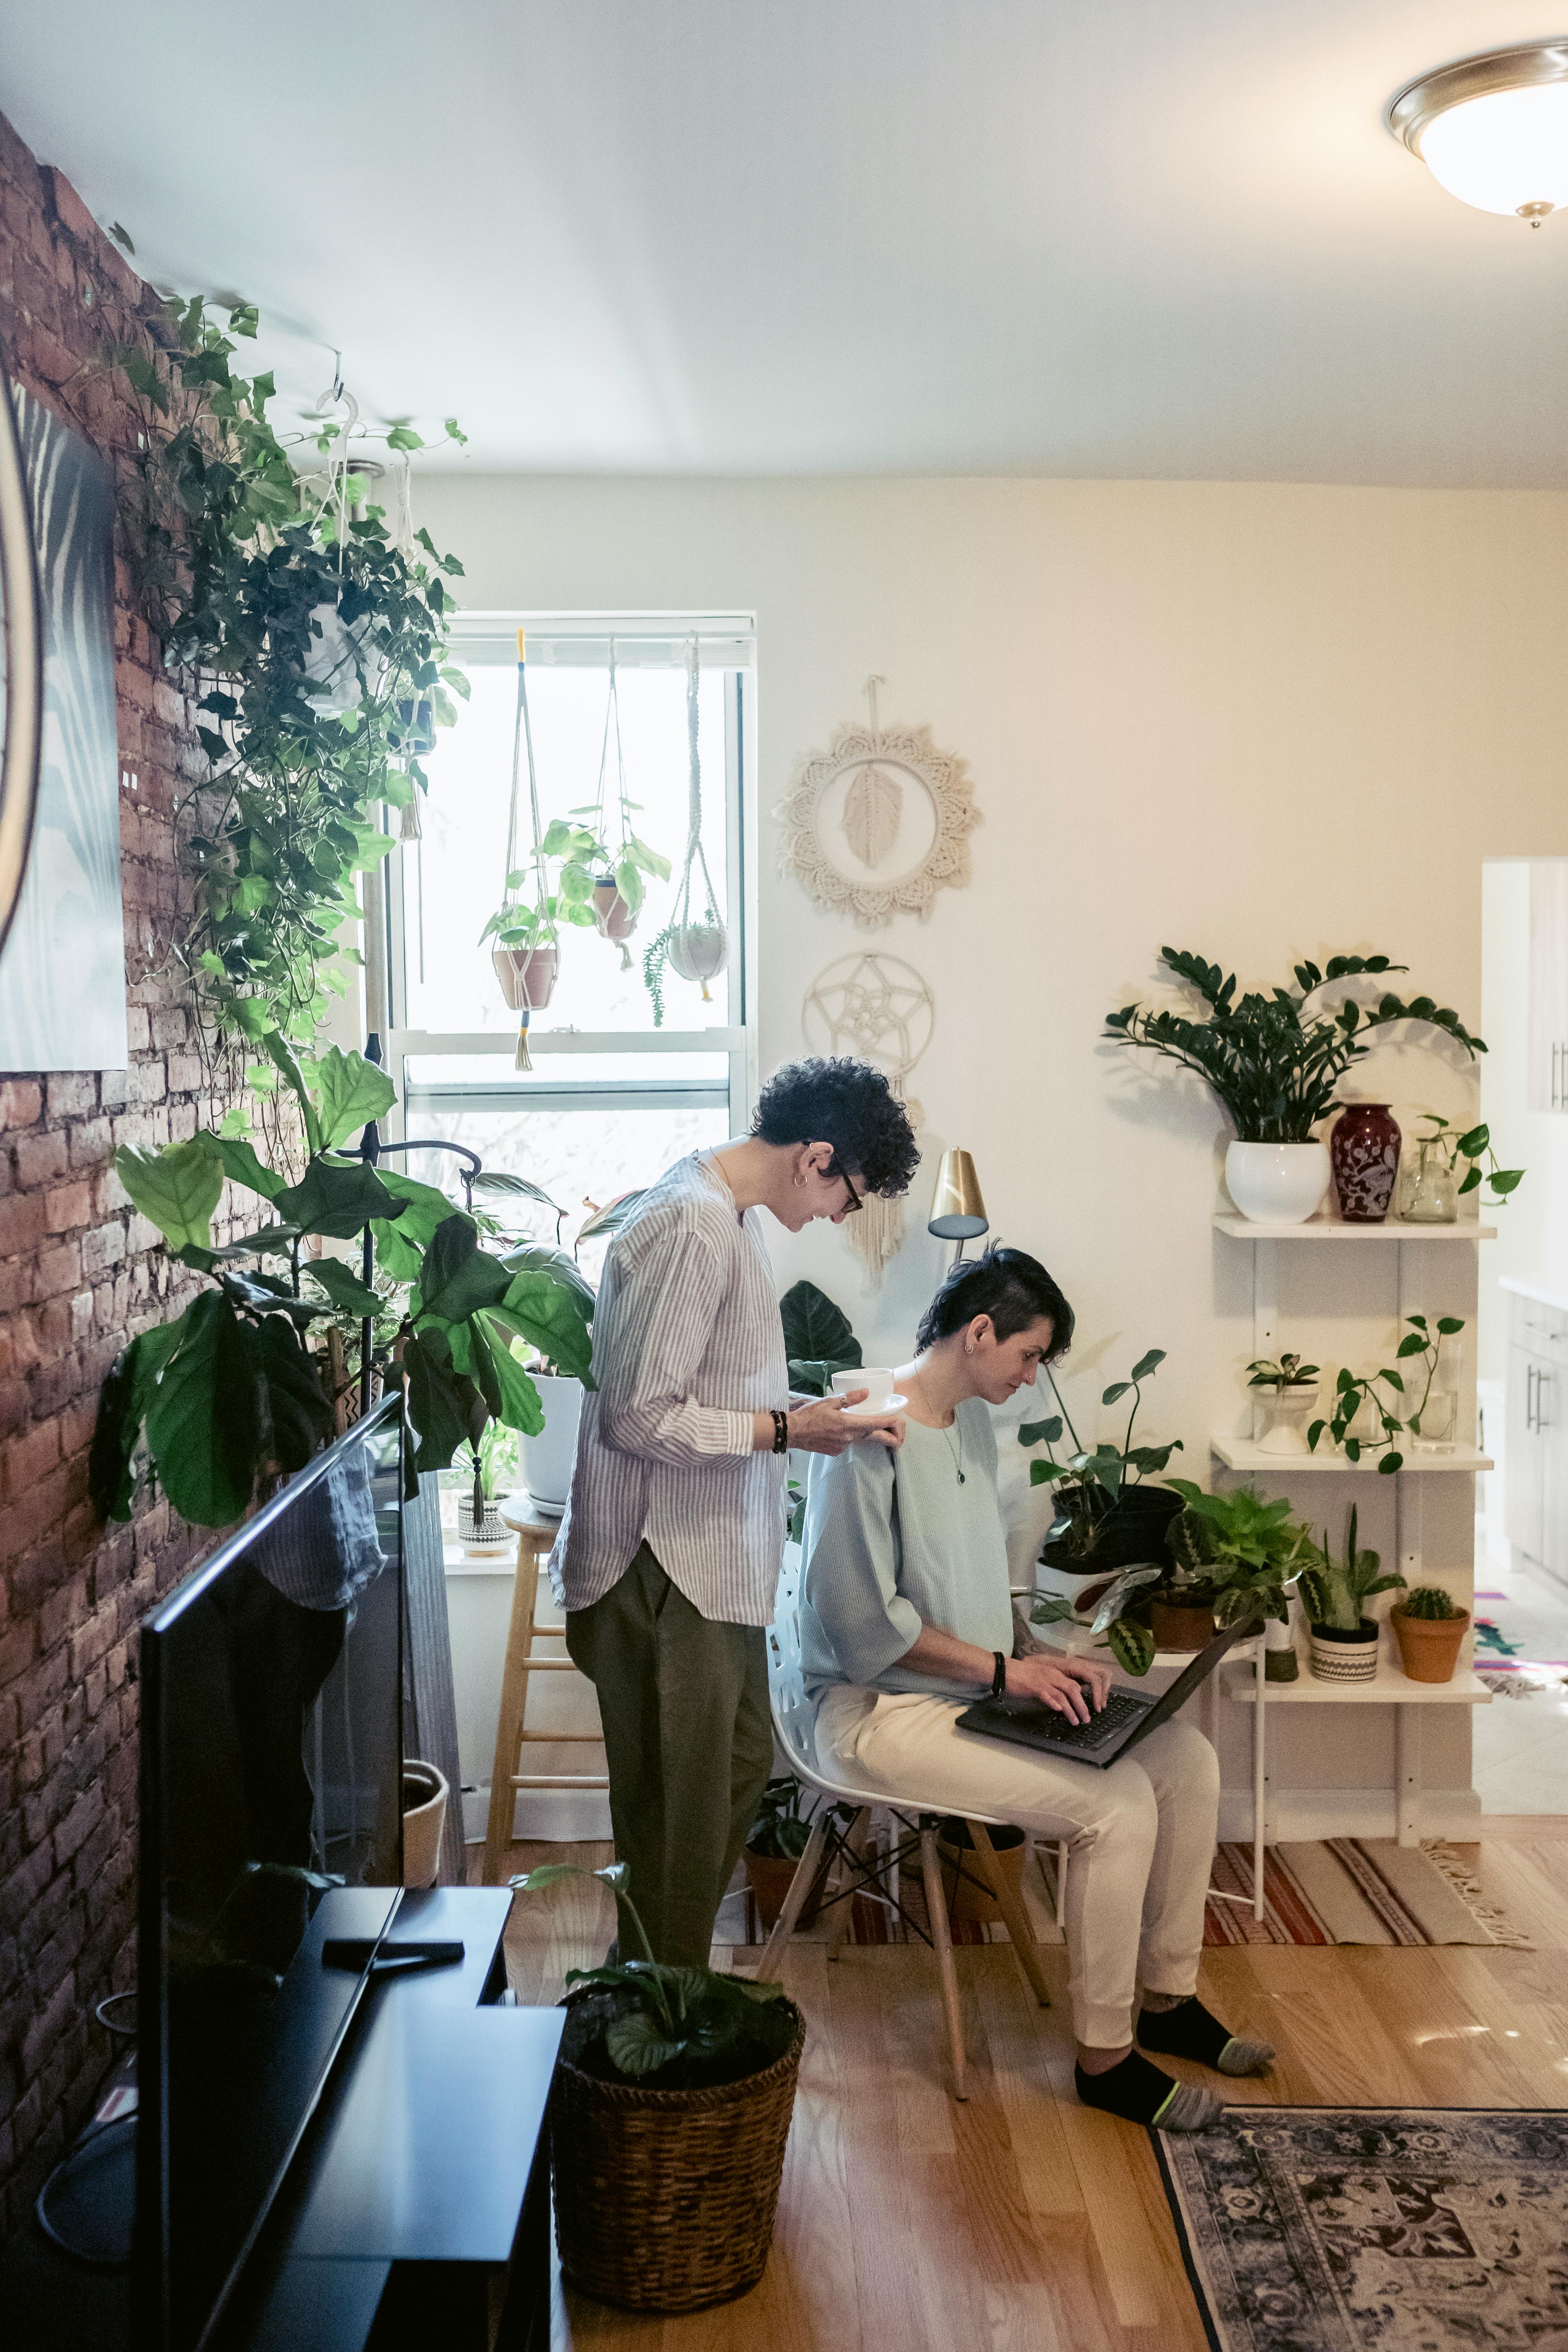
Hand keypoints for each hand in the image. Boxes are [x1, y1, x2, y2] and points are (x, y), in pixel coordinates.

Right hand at [787, 1393, 904, 1455]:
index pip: (875, 1424)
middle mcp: (849, 1438)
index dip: (890, 1422)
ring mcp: (842, 1446)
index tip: (899, 1420)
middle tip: (899, 1435)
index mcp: (849, 1424)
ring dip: (868, 1434)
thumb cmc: (809, 1415)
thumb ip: (849, 1398)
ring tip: (874, 1427)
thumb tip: (866, 1392)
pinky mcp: (835, 1451)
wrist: (792, 1433)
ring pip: (861, 1439)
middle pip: (875, 1438)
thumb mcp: (829, 1401)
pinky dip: (850, 1436)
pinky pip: (848, 1443)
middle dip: (890, 1437)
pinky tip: (842, 1430)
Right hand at [1004, 1651, 1108, 1723]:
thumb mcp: (1039, 1679)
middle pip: (1073, 1690)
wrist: (1003, 1670)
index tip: (1086, 1710)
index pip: (1074, 1685)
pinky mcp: (1033, 1687)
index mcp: (1054, 1674)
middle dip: (1082, 1706)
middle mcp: (1051, 1676)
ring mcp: (1043, 1681)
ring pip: (1063, 1695)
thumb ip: (1050, 1688)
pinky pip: (1047, 1695)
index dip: (1082, 1698)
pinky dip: (1054, 1703)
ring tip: (1076, 1721)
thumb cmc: (1019, 1676)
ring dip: (1071, 1710)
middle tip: (1087, 1719)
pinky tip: (1058, 1710)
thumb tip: (1059, 1702)